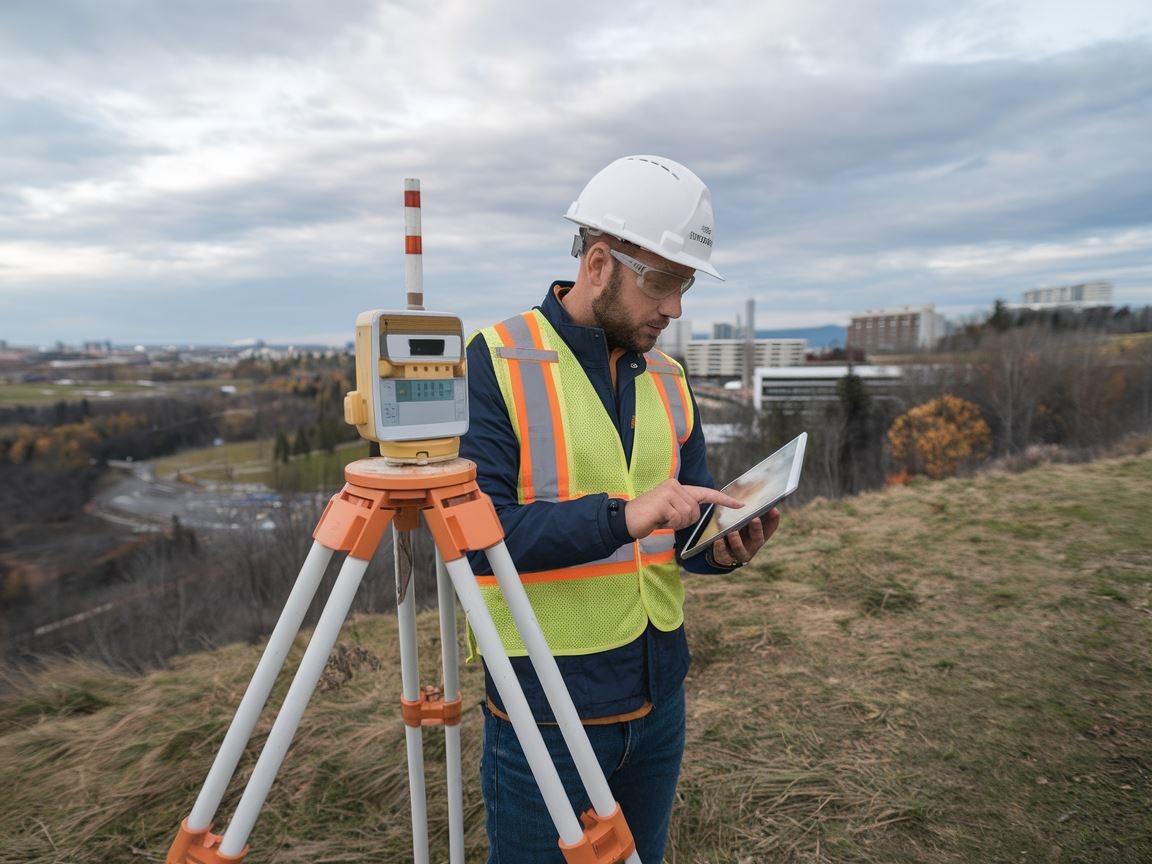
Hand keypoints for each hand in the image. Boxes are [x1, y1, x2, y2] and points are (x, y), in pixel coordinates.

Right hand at [624, 479, 744, 538]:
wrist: (625, 520)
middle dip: (684, 520)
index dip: (724, 500)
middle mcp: (674, 485)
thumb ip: (683, 508)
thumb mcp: (669, 511)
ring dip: (675, 523)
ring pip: (688, 515)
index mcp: (677, 486)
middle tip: (666, 519)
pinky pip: (678, 519)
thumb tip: (695, 513)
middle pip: (695, 510)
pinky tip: (657, 519)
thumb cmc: (648, 517)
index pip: (705, 493)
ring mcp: (669, 492)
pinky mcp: (663, 501)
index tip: (740, 505)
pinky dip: (669, 524)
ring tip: (660, 518)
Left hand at [710, 507, 780, 566]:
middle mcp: (752, 545)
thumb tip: (748, 491)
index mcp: (758, 534)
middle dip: (756, 529)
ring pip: (740, 548)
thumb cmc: (735, 529)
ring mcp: (739, 553)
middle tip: (754, 518)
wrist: (721, 549)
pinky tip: (718, 539)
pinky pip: (723, 554)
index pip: (770, 528)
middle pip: (758, 539)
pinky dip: (720, 546)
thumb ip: (746, 511)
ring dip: (736, 540)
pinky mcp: (726, 558)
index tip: (774, 510)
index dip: (774, 520)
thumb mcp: (743, 520)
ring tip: (732, 532)